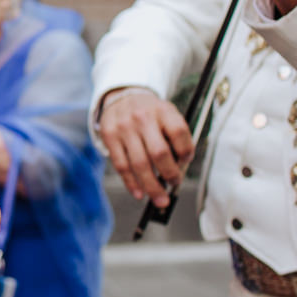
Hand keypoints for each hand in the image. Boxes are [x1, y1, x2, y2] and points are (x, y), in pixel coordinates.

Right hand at [99, 88, 191, 206]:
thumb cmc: (151, 113)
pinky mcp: (110, 137)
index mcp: (163, 111)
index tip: (185, 162)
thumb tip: (180, 169)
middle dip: (170, 174)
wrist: (122, 98)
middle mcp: (142, 118)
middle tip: (174, 183)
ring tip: (160, 199)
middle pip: (159, 153)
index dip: (186, 152)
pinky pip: (121, 165)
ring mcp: (124, 128)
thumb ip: (176, 137)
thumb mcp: (167, 114)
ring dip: (151, 186)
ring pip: (139, 164)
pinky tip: (139, 193)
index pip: (179, 132)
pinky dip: (131, 183)